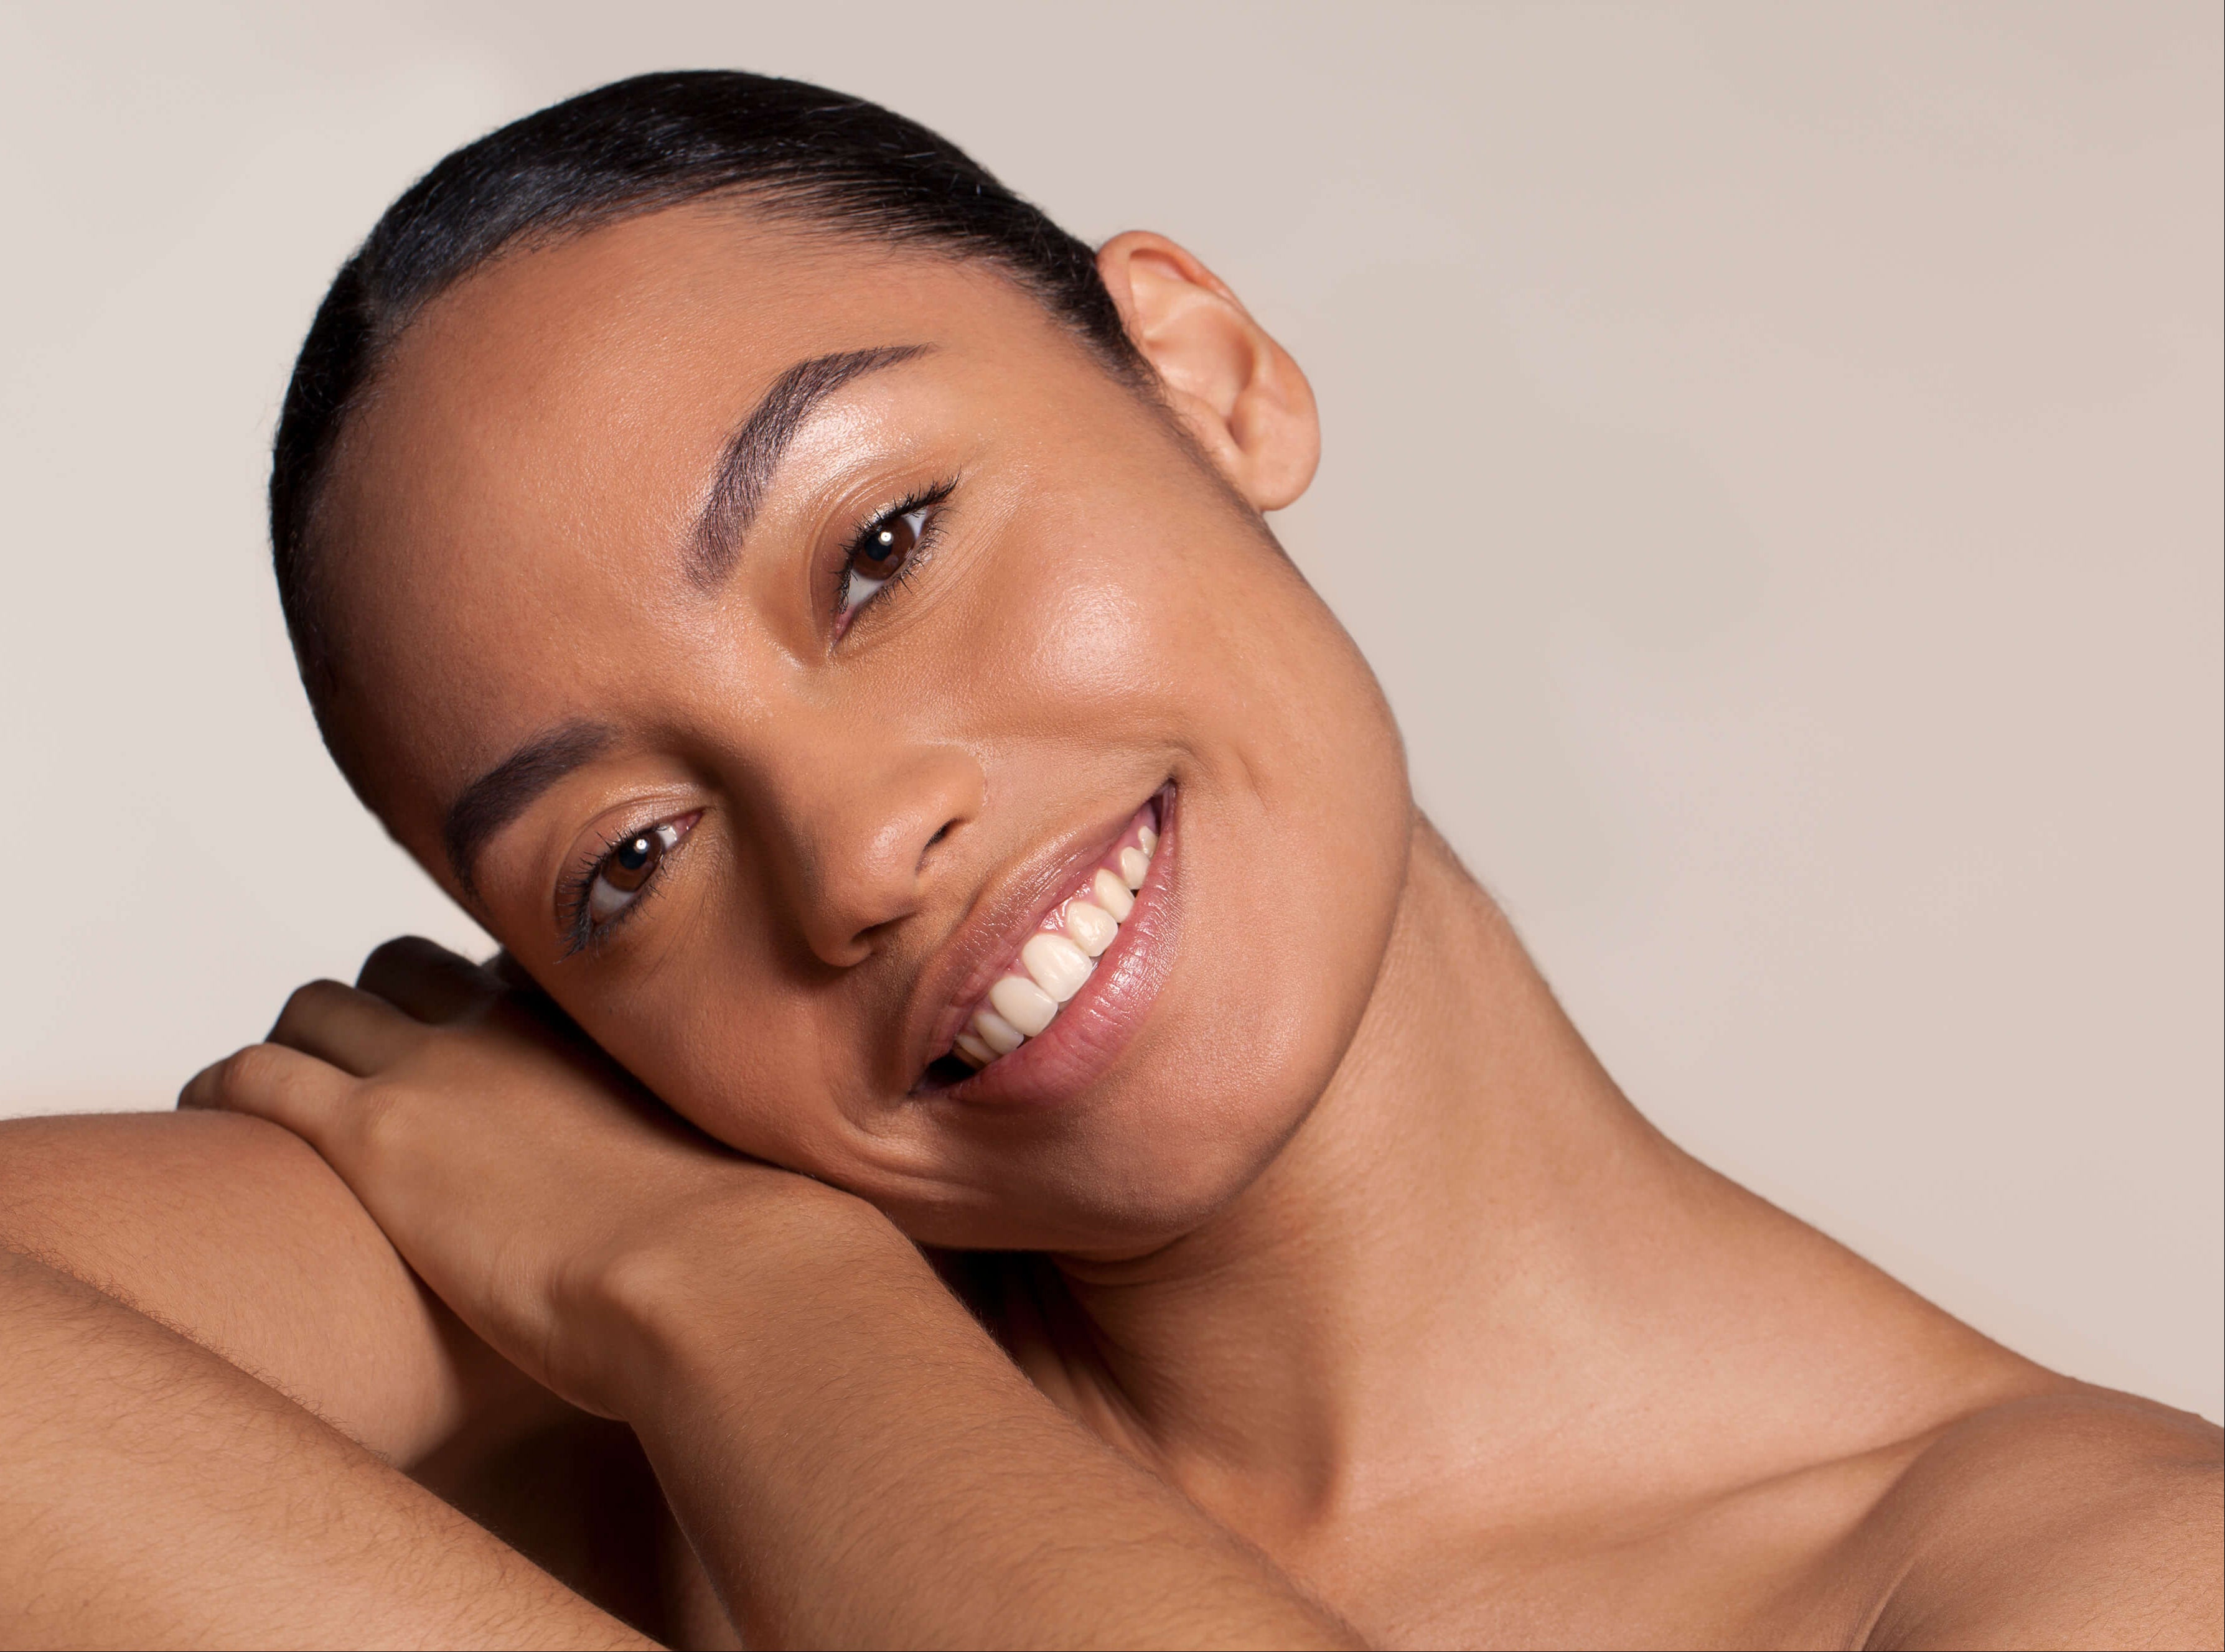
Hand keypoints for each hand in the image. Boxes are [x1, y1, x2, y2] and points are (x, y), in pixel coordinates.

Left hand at [182, 937, 880, 1418]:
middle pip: (400, 966)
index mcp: (600, 1026)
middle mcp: (514, 1022)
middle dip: (372, 1012)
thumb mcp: (743, 1171)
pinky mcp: (371, 1134)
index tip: (470, 1055)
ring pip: (316, 1005)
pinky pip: (252, 1075)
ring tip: (282, 1113)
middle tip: (363, 1087)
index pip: (506, 970)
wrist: (726, 1276)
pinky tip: (214, 1118)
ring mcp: (437, 1067)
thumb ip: (716, 1159)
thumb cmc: (757, 1252)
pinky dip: (223, 1087)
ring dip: (295, 1047)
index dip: (475, 1005)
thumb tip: (757, 1206)